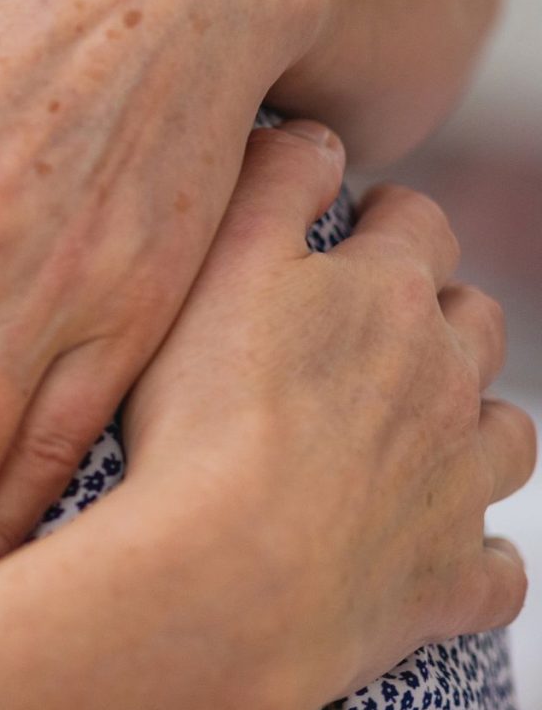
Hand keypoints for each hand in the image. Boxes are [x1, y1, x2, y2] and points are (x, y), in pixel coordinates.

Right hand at [124, 125, 530, 701]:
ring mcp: (459, 483)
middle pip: (474, 323)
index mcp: (387, 296)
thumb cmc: (202, 415)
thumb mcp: (213, 265)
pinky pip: (493, 563)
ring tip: (409, 429)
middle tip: (366, 327)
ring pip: (506, 434)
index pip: (418, 224)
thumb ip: (269, 183)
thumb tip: (315, 132)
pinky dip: (470, 548)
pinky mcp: (451, 577)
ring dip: (472, 423)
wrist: (229, 575)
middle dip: (437, 313)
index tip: (349, 228)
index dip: (387, 218)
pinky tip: (425, 542)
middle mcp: (446, 380)